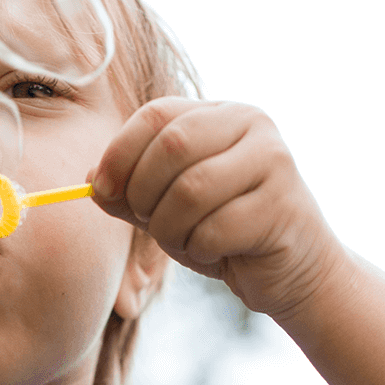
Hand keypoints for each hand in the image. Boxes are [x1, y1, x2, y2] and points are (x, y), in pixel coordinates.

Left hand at [89, 98, 347, 321]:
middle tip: (150, 222)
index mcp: (220, 114)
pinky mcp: (282, 205)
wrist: (293, 271)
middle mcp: (251, 124)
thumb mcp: (170, 209)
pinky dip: (200, 250)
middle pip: (172, 146)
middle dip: (145, 194)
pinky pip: (215, 229)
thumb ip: (132, 191)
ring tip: (185, 242)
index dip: (120, 152)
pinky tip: (217, 253)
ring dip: (171, 229)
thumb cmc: (227, 234)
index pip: (157, 114)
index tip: (102, 189)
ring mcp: (272, 161)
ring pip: (191, 190)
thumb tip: (91, 179)